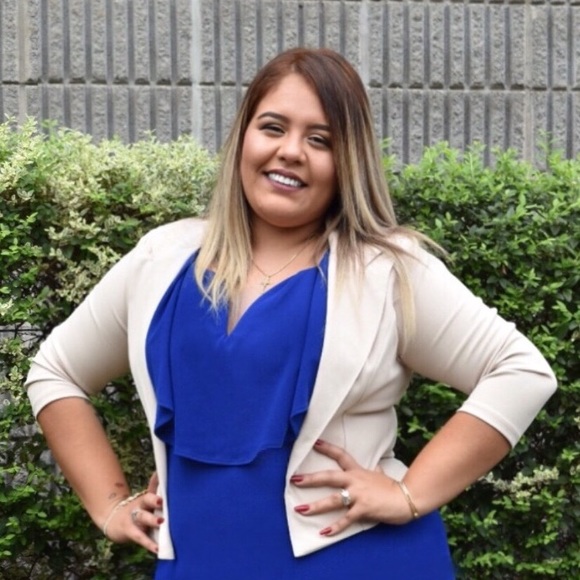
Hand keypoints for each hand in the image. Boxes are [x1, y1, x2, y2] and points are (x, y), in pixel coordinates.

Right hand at [104, 472, 163, 553]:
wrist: (113, 520)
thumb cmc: (136, 508)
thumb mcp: (144, 498)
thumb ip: (154, 487)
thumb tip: (161, 471)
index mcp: (145, 498)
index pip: (151, 490)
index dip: (156, 484)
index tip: (162, 479)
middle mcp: (139, 506)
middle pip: (146, 501)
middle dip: (154, 501)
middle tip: (162, 502)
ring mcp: (134, 519)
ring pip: (142, 518)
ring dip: (151, 520)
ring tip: (161, 522)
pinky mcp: (130, 532)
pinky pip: (140, 538)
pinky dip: (149, 544)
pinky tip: (157, 548)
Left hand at [290, 440, 413, 536]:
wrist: (406, 498)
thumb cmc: (393, 487)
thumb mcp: (381, 475)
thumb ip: (375, 472)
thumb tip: (377, 468)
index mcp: (358, 471)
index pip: (340, 456)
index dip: (327, 448)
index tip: (314, 443)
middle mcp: (355, 480)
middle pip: (329, 476)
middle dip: (311, 479)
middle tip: (294, 479)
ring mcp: (358, 495)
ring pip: (332, 499)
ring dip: (315, 505)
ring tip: (300, 509)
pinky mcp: (363, 509)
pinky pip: (346, 519)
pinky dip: (334, 527)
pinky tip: (323, 532)